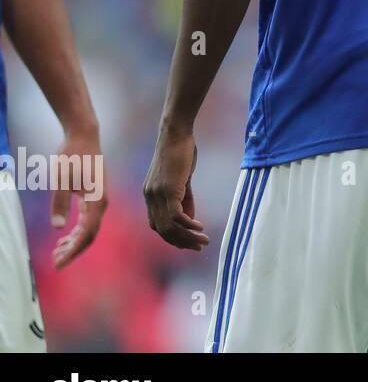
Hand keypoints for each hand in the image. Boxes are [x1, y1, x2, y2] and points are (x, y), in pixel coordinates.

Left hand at [50, 123, 106, 269]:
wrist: (84, 135)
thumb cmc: (72, 155)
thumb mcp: (61, 180)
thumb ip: (60, 204)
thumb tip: (58, 228)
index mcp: (97, 202)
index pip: (86, 235)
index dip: (73, 252)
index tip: (58, 264)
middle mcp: (101, 203)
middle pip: (89, 235)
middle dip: (73, 250)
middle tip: (55, 262)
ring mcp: (99, 199)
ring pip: (89, 228)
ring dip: (74, 242)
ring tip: (57, 252)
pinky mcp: (94, 195)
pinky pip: (87, 219)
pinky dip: (76, 230)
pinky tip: (64, 236)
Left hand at [143, 123, 208, 250]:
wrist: (175, 134)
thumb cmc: (181, 152)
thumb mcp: (182, 178)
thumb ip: (184, 198)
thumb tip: (190, 218)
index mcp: (150, 196)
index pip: (157, 225)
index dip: (173, 237)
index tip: (189, 242)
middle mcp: (150, 198)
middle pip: (162, 230)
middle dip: (181, 242)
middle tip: (199, 247)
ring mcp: (157, 195)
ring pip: (169, 226)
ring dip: (187, 237)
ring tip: (203, 241)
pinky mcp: (167, 190)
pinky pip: (176, 215)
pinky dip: (188, 225)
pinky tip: (200, 226)